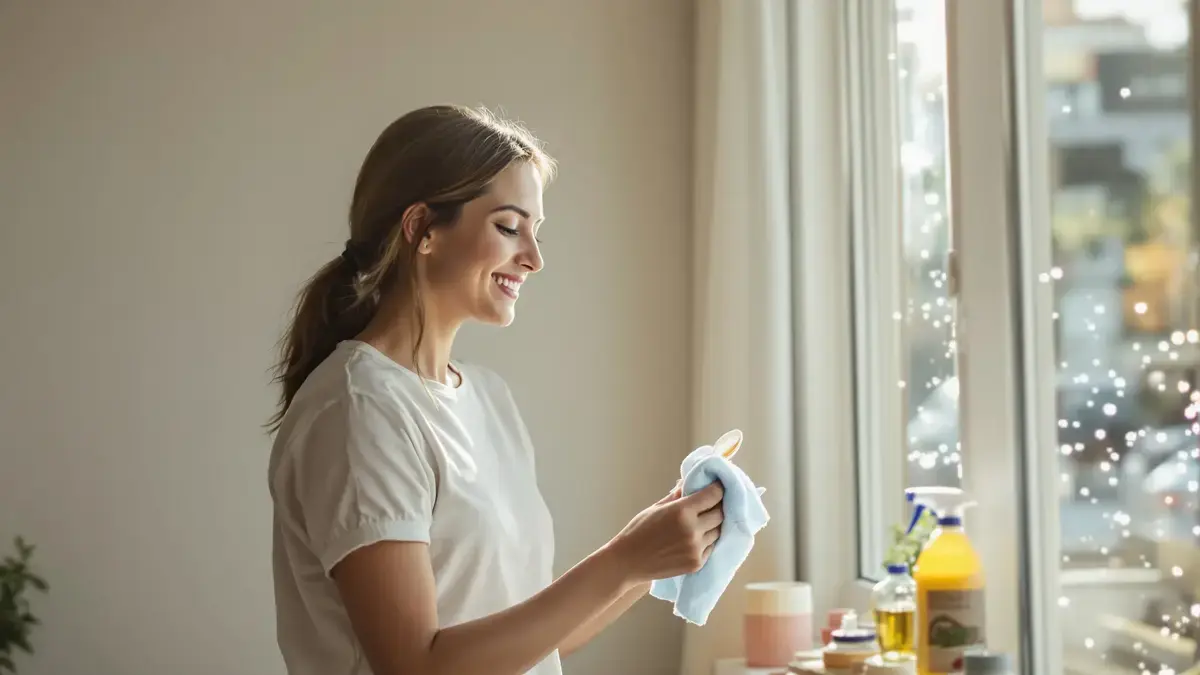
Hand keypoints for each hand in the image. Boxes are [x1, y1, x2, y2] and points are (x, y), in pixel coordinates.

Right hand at [605, 482, 723, 583]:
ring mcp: (696, 549)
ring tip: (702, 522)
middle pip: (720, 513)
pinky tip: (696, 538)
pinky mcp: (696, 563)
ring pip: (718, 531)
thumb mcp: (657, 507)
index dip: (718, 488)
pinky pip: (711, 547)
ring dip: (713, 525)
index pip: (714, 495)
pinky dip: (707, 541)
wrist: (628, 561)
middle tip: (710, 504)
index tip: (717, 486)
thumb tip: (691, 483)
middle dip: (717, 507)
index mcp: (682, 511)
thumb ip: (678, 495)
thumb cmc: (639, 531)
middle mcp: (693, 530)